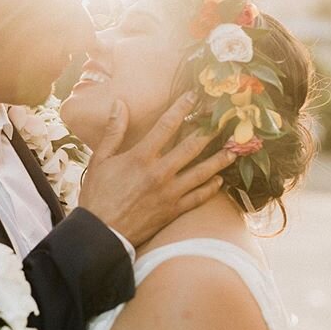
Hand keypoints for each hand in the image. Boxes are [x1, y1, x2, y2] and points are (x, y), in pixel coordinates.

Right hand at [78, 93, 236, 247]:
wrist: (101, 233)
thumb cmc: (97, 196)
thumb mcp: (99, 160)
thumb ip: (113, 131)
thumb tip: (121, 104)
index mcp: (140, 157)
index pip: (167, 125)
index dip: (182, 107)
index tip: (195, 96)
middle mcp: (159, 173)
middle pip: (192, 146)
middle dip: (210, 130)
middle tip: (224, 118)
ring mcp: (169, 193)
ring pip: (202, 172)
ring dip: (219, 159)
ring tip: (234, 149)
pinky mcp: (173, 210)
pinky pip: (198, 197)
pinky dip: (211, 188)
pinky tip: (219, 180)